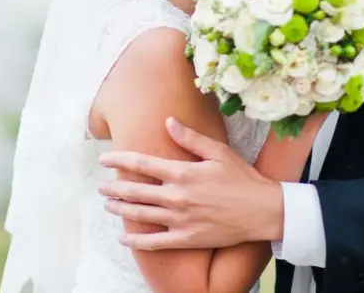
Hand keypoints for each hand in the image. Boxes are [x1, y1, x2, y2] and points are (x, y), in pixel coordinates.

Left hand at [98, 116, 282, 249]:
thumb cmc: (242, 178)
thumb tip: (168, 121)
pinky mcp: (186, 239)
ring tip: (107, 204)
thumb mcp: (218, 151)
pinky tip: (124, 237)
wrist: (263, 211)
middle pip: (134, 191)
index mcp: (182, 172)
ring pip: (140, 214)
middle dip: (113, 187)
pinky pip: (155, 242)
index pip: (141, 164)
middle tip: (100, 185)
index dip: (118, 160)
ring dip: (120, 209)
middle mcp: (177, 196)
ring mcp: (180, 220)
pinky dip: (136, 241)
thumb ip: (190, 137)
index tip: (104, 159)